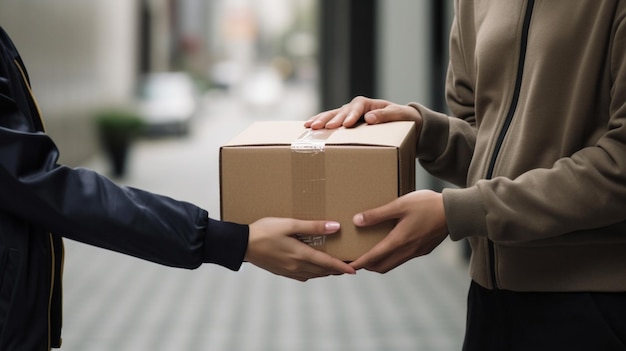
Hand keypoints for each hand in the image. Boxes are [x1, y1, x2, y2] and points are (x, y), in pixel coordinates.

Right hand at [246, 217, 355, 280]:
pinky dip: (312, 273)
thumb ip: (313, 226)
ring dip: (325, 272)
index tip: (354, 270)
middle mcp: (296, 266)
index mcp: (300, 255)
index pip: (327, 263)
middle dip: (336, 269)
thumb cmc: (264, 231)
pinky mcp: (281, 272)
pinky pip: (302, 276)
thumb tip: (335, 227)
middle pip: (322, 271)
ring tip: (334, 268)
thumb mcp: (289, 224)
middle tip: (347, 267)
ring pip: (313, 274)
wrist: (242, 244)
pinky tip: (312, 270)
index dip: (342, 267)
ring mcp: (288, 271)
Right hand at [304, 96, 421, 129]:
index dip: (350, 115)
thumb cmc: (403, 118)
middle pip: (340, 111)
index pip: (357, 108)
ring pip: (331, 115)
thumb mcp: (399, 115)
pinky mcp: (344, 123)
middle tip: (320, 127)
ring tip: (309, 126)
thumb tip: (369, 118)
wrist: (404, 122)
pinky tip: (308, 128)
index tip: (346, 124)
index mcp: (368, 104)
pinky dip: (320, 124)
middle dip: (329, 119)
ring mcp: (347, 115)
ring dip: (320, 121)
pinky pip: (330, 122)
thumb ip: (386, 115)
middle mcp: (355, 107)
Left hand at [349, 190, 448, 272]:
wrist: (456, 211)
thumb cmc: (427, 205)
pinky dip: (392, 258)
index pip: (373, 257)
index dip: (359, 263)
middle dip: (368, 266)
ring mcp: (416, 252)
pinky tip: (390, 247)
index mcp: (399, 241)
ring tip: (370, 256)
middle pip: (382, 266)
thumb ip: (378, 214)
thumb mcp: (400, 205)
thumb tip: (357, 221)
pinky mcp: (423, 250)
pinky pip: (403, 259)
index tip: (348, 266)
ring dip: (380, 263)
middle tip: (356, 261)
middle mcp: (407, 251)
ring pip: (393, 264)